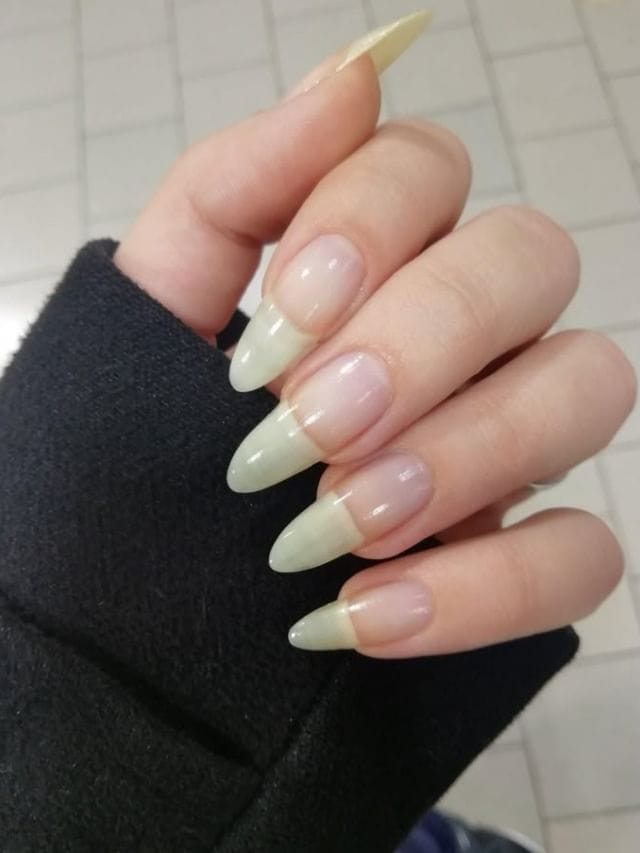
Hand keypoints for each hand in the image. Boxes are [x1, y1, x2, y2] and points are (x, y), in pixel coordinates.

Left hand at [115, 13, 635, 658]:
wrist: (145, 587)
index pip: (430, 166)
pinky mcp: (530, 554)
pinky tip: (369, 613)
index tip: (271, 333)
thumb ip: (234, 191)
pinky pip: (584, 554)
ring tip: (340, 523)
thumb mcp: (159, 313)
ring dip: (466, 456)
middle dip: (422, 341)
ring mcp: (516, 439)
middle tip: (309, 430)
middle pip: (534, 258)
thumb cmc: (153, 442)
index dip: (365, 228)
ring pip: (592, 386)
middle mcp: (470, 333)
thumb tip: (349, 78)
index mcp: (382, 260)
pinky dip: (486, 588)